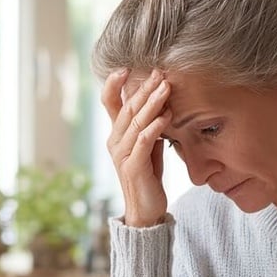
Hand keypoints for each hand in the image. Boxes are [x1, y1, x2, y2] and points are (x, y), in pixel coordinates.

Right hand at [102, 68, 171, 226]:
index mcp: (116, 134)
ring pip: (136, 122)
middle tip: (159, 72)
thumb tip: (161, 102)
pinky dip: (155, 127)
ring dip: (152, 103)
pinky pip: (144, 142)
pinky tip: (166, 116)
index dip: (113, 84)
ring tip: (166, 87)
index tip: (126, 66)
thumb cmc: (148, 175)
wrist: (146, 210)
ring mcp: (122, 154)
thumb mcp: (148, 145)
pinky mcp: (133, 167)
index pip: (109, 103)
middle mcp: (115, 141)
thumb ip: (150, 125)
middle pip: (127, 108)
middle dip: (144, 88)